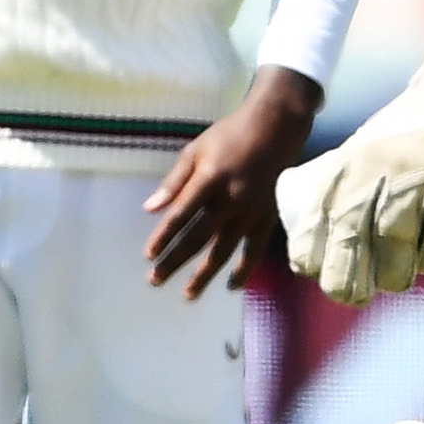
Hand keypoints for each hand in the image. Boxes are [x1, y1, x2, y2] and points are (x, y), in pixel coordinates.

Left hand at [144, 70, 319, 297]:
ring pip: (225, 249)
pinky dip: (244, 268)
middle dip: (176, 260)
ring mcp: (252, 210)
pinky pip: (255, 248)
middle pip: (199, 237)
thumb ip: (173, 181)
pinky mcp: (268, 216)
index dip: (164, 236)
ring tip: (188, 294)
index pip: (181, 214)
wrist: (275, 129)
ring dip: (206, 273)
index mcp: (209, 179)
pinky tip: (231, 285)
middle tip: (155, 280)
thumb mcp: (195, 150)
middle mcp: (231, 198)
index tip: (148, 255)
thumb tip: (150, 209)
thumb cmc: (228, 136)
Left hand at [277, 0, 423, 303]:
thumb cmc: (406, 136)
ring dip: (400, 274)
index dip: (317, 267)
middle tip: (364, 285)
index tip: (327, 271)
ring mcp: (411, 199)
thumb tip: (316, 251)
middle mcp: (367, 189)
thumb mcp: (353, 156)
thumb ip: (335, 195)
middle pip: (347, 269)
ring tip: (406, 260)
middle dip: (353, 287)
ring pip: (395, 273)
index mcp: (337, 177)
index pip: (307, 247)